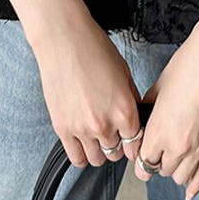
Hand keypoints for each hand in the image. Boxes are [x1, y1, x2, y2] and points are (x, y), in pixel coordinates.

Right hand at [29, 6, 143, 168]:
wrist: (64, 40)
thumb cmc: (94, 49)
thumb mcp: (124, 73)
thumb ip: (130, 100)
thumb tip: (134, 117)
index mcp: (124, 110)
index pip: (136, 145)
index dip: (135, 142)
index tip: (131, 139)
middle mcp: (105, 124)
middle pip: (116, 154)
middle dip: (117, 145)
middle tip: (113, 132)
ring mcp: (82, 129)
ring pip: (97, 159)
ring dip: (99, 150)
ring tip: (97, 135)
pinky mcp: (62, 128)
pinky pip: (76, 157)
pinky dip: (82, 153)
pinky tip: (83, 141)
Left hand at [134, 0, 198, 199]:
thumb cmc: (191, 64)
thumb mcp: (159, 85)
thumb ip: (150, 108)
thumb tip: (147, 116)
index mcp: (160, 130)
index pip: (143, 163)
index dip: (141, 158)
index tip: (143, 152)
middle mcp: (179, 144)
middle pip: (162, 171)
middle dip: (158, 162)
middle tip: (159, 150)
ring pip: (181, 177)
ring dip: (176, 169)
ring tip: (175, 157)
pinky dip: (195, 185)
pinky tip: (190, 189)